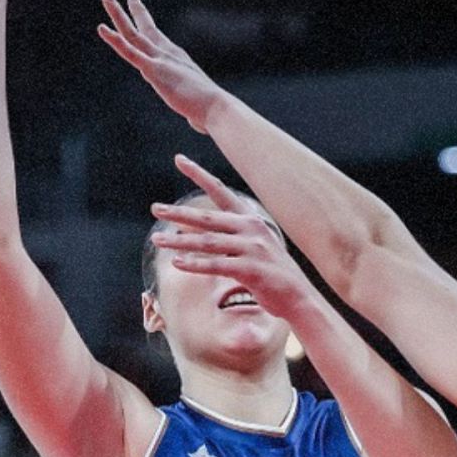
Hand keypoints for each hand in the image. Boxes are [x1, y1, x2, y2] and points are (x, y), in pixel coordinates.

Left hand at [97, 0, 224, 132]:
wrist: (216, 108)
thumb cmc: (211, 112)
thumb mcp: (197, 108)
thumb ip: (192, 109)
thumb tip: (196, 121)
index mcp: (177, 60)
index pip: (156, 38)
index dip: (145, 22)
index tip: (137, 8)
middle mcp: (168, 54)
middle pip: (144, 29)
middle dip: (132, 11)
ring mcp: (160, 59)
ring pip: (133, 34)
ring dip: (118, 14)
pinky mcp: (154, 70)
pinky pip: (130, 52)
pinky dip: (115, 40)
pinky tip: (102, 29)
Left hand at [149, 155, 312, 318]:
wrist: (300, 297)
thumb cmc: (271, 274)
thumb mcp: (253, 246)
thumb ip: (229, 236)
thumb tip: (194, 230)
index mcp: (250, 220)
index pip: (221, 192)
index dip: (200, 174)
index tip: (180, 159)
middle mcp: (251, 229)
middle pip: (207, 219)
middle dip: (179, 214)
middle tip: (156, 209)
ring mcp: (252, 249)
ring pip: (208, 242)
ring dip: (179, 242)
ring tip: (157, 240)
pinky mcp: (251, 270)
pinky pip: (217, 266)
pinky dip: (196, 264)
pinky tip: (177, 263)